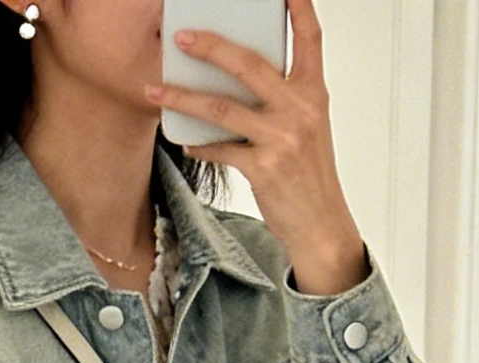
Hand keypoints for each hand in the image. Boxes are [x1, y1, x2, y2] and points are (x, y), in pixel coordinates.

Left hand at [147, 0, 367, 296]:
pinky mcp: (265, 169)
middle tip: (182, 37)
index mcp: (314, 91)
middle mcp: (301, 109)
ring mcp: (283, 139)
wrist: (321, 225)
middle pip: (250, 64)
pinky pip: (221, 149)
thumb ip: (281, 96)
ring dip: (184, 98)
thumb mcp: (306, 125)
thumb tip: (236, 75)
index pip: (310, 35)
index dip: (298, 5)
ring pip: (223, 108)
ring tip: (157, 91)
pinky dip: (199, 143)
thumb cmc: (309, 174)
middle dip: (211, 47)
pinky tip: (185, 139)